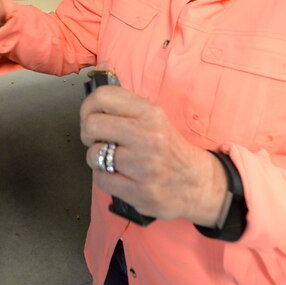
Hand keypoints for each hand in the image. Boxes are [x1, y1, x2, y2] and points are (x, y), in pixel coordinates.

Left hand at [79, 84, 227, 224]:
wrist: (198, 183)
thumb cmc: (168, 148)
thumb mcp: (154, 118)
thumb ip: (126, 107)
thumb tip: (94, 92)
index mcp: (150, 113)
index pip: (103, 96)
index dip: (88, 107)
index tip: (90, 117)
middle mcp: (147, 136)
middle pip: (92, 124)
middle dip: (87, 134)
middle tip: (97, 140)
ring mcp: (144, 166)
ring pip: (93, 155)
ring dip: (97, 159)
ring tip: (112, 160)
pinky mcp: (140, 192)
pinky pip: (100, 179)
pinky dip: (104, 178)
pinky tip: (119, 176)